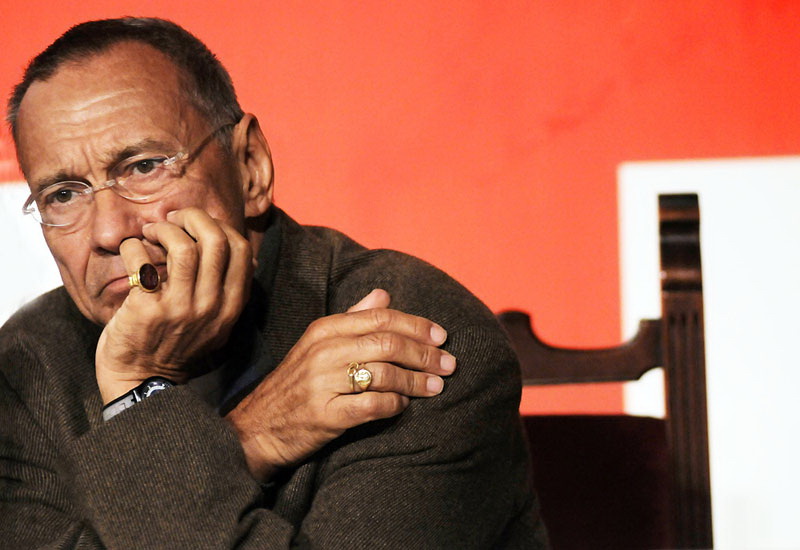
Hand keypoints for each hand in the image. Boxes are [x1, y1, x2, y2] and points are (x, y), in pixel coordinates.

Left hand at [95, 208, 253, 402]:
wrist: (142, 381)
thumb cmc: (176, 345)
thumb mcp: (216, 323)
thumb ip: (227, 291)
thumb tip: (236, 250)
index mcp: (230, 306)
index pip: (240, 249)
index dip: (220, 226)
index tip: (198, 226)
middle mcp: (210, 306)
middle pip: (216, 239)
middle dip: (192, 217)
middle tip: (173, 220)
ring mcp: (179, 308)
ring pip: (182, 245)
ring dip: (164, 228)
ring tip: (151, 231)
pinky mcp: (147, 309)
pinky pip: (142, 259)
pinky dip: (134, 245)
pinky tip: (132, 251)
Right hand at [225, 289, 454, 480]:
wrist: (256, 426)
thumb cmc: (297, 382)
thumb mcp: (319, 343)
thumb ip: (353, 317)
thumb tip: (384, 294)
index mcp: (325, 329)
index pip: (381, 318)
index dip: (417, 325)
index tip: (441, 336)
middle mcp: (323, 351)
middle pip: (387, 344)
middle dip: (424, 354)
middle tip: (449, 364)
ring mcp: (322, 383)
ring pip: (383, 374)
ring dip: (417, 381)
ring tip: (436, 387)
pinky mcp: (325, 415)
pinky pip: (371, 405)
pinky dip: (394, 405)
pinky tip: (403, 406)